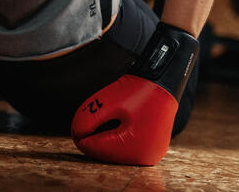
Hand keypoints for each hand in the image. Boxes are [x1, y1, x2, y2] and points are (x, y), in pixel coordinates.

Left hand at [71, 22, 198, 164]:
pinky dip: (114, 137)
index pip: (95, 148)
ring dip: (102, 137)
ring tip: (99, 119)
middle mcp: (145, 158)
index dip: (80, 135)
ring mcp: (150, 154)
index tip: (73, 123)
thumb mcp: (108, 101)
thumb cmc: (138, 89)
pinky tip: (111, 123)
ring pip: (113, 151)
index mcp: (135, 149)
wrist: (165, 79)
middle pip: (104, 152)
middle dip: (92, 136)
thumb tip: (76, 133)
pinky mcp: (150, 148)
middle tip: (83, 120)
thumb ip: (88, 119)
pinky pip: (125, 147)